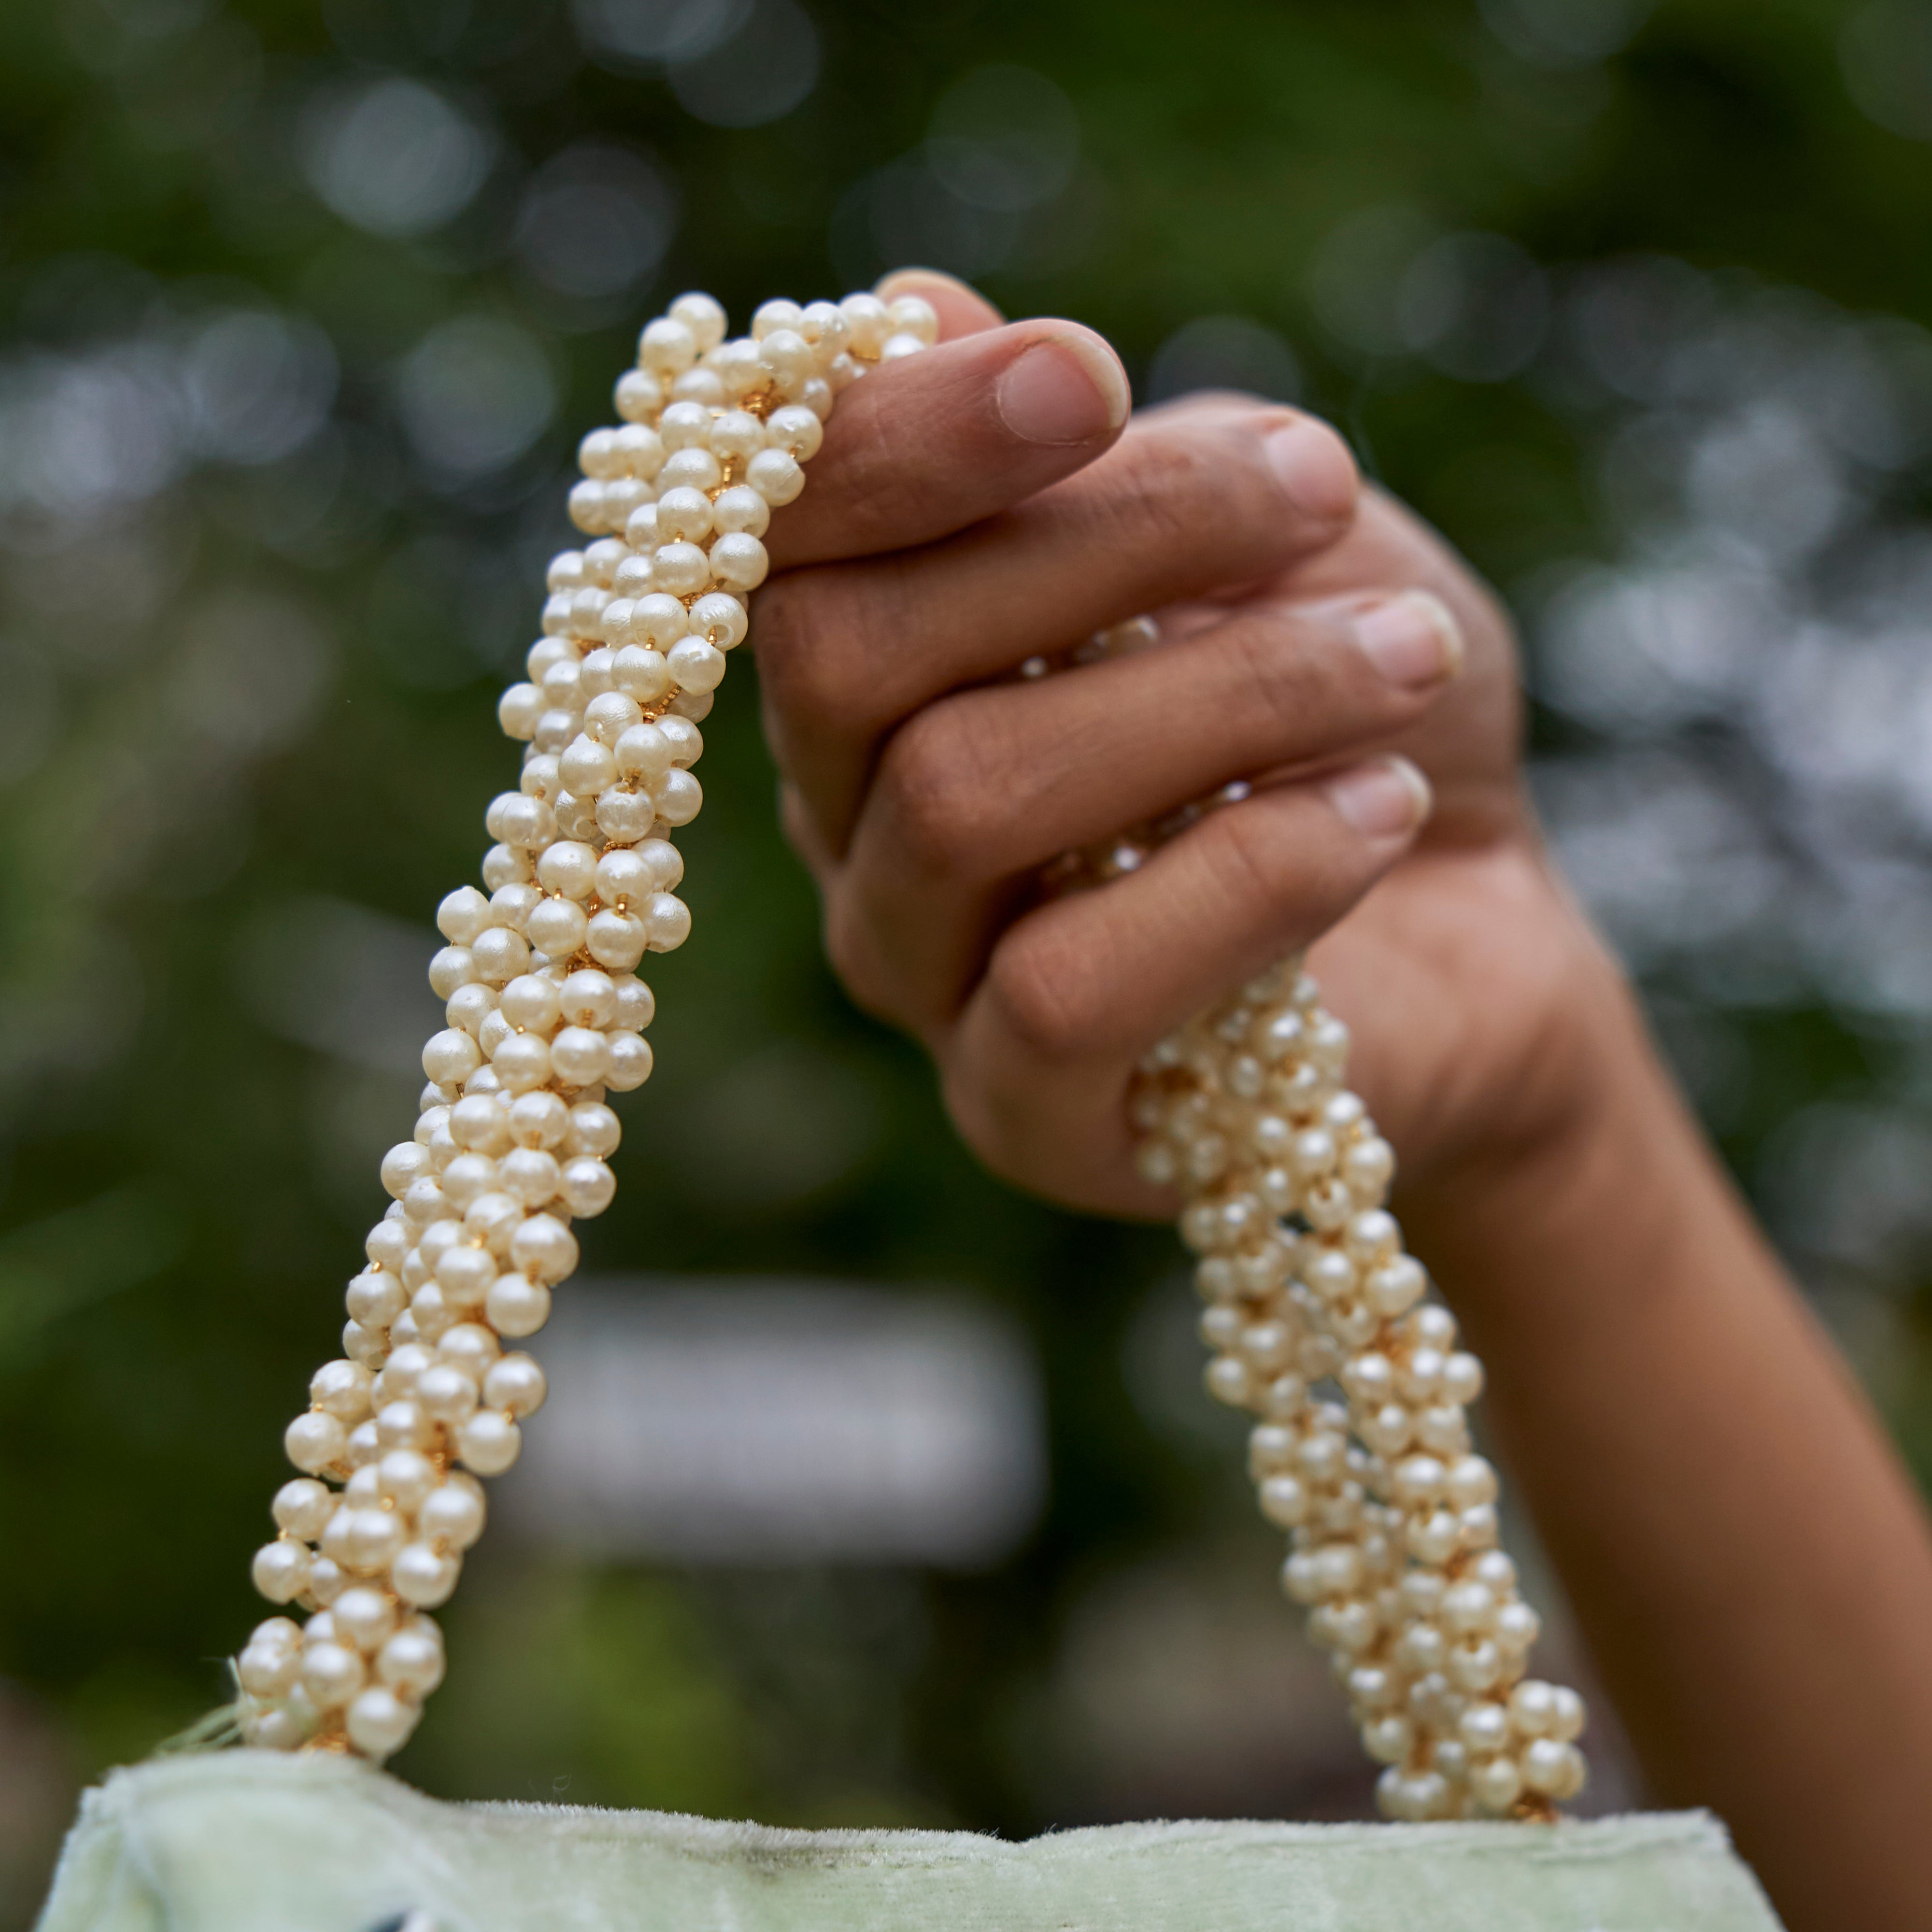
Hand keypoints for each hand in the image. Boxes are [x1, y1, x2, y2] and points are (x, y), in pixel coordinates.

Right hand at [756, 272, 1623, 1219]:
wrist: (1483, 925)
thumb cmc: (1359, 702)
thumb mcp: (1274, 535)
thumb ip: (1101, 453)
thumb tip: (915, 310)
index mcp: (881, 655)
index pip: (782, 536)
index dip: (900, 439)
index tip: (1088, 371)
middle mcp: (852, 814)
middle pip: (848, 658)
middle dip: (1094, 541)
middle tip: (1314, 487)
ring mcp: (920, 973)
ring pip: (960, 801)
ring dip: (1213, 695)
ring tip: (1403, 651)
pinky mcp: (1020, 1111)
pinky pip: (1064, 990)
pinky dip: (1244, 874)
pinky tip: (1377, 812)